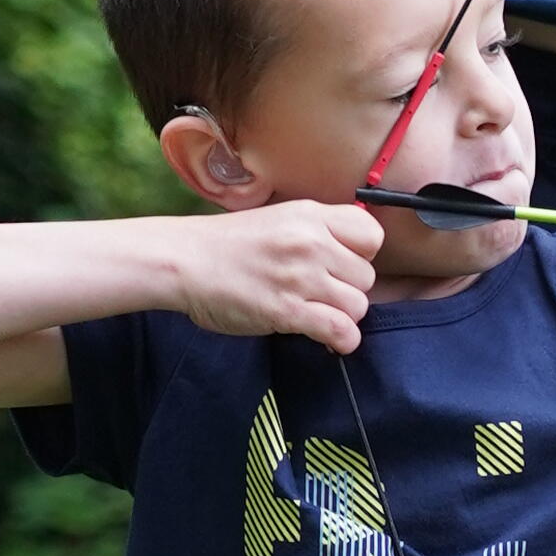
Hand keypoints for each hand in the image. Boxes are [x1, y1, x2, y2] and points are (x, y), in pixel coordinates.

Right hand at [169, 201, 382, 349]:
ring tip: (317, 314)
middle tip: (320, 295)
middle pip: (367, 276)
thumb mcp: (278, 221)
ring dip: (342, 316)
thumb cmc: (227, 245)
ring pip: (358, 305)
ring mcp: (299, 276)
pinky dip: (342, 340)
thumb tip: (352, 261)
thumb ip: (316, 234)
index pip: (372, 235)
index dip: (362, 256)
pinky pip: (341, 330)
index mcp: (310, 215)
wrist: (183, 261)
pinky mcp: (287, 310)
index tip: (341, 266)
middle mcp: (310, 242)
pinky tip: (328, 340)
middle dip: (348, 290)